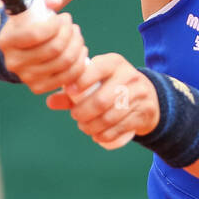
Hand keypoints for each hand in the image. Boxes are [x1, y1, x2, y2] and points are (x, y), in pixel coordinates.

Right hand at [0, 0, 87, 94]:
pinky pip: (68, 77)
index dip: (56, 25)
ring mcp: (25, 77)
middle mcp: (13, 62)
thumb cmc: (25, 19)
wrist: (14, 44)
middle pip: (55, 49)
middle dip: (70, 33)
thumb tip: (56, 1)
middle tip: (71, 24)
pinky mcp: (38, 87)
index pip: (36, 34)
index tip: (60, 17)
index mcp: (6, 40)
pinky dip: (79, 63)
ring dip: (77, 45)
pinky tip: (79, 50)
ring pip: (64, 63)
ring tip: (75, 34)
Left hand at [44, 53, 160, 149]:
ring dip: (92, 127)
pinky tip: (98, 136)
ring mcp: (140, 94)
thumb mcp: (96, 81)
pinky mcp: (144, 112)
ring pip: (110, 117)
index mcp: (114, 63)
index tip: (70, 92)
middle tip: (76, 117)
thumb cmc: (112, 86)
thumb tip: (49, 102)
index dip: (80, 82)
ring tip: (85, 128)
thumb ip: (71, 92)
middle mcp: (129, 76)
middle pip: (101, 100)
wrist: (149, 96)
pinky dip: (105, 135)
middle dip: (83, 113)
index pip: (96, 69)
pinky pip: (121, 128)